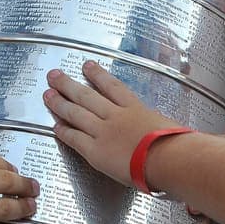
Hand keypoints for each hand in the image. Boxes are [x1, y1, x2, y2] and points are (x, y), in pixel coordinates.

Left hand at [43, 61, 181, 188]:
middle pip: (87, 95)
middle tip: (54, 75)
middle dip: (68, 84)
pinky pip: (75, 138)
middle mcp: (116, 116)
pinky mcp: (96, 151)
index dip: (97, 74)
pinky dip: (64, 131)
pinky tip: (55, 125)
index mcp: (135, 108)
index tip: (87, 66)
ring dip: (60, 102)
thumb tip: (163, 128)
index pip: (112, 86)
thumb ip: (158, 124)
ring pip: (77, 113)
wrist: (169, 158)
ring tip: (48, 94)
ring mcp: (104, 132)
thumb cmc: (176, 145)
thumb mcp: (168, 124)